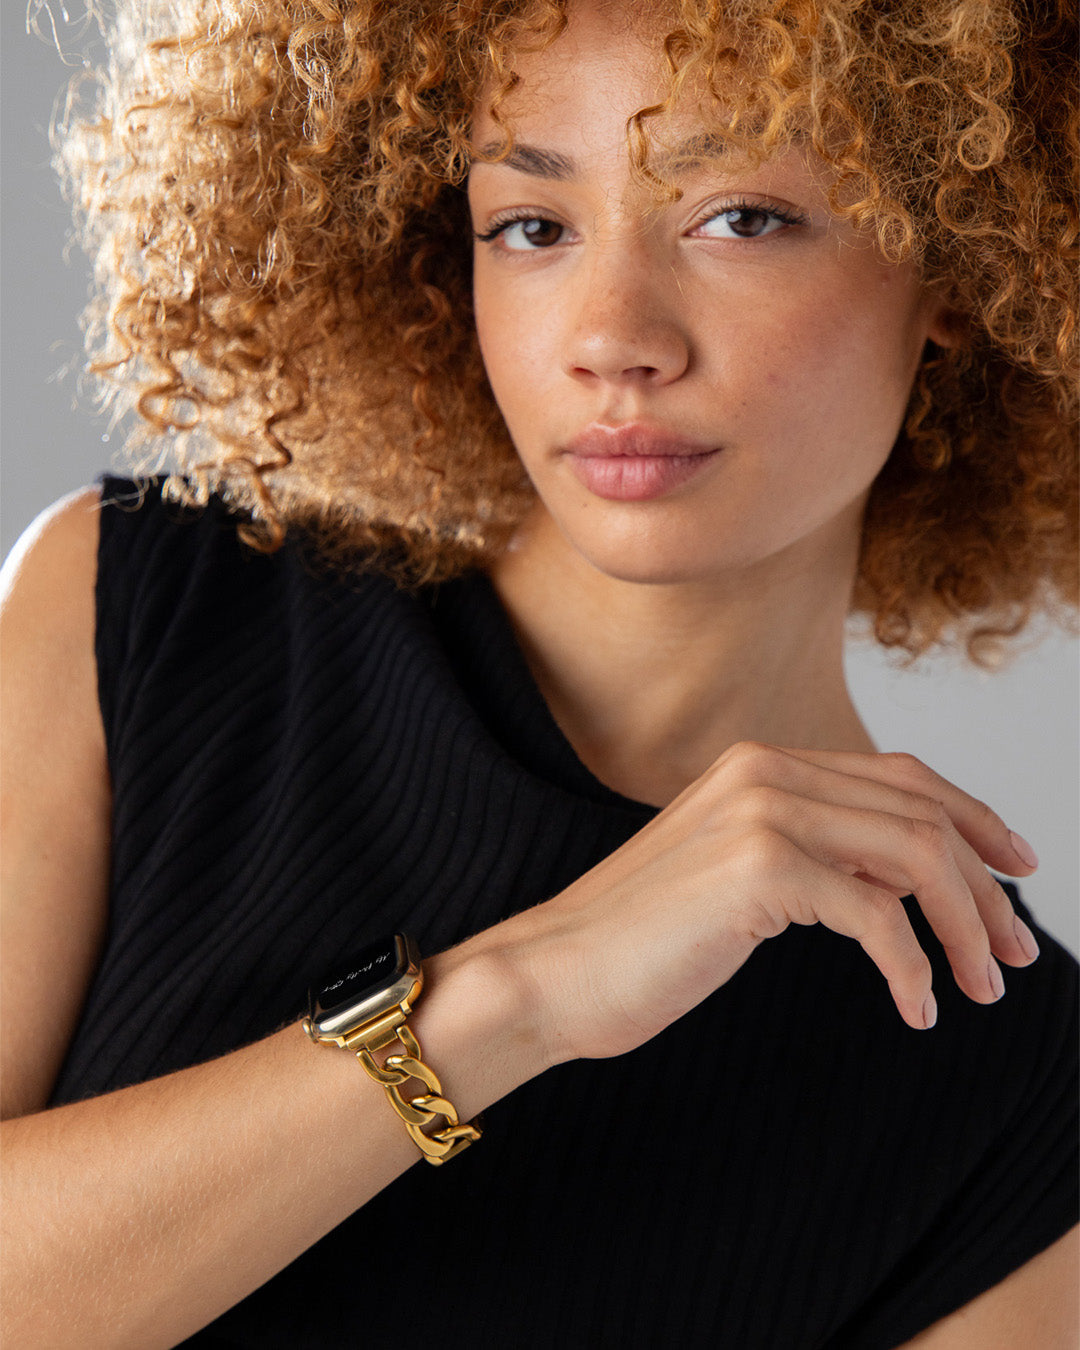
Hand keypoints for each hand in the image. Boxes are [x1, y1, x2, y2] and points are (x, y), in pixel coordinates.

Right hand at [500, 742, 1040, 1063]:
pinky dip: (911, 967)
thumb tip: (904, 877)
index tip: (1016, 870)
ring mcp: (758, 811)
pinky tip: (916, 1009)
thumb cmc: (640, 940)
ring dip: (965, 929)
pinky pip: (875, 915)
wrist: (553, 971)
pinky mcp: (755, 868)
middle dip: (985, 888)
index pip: (900, 775)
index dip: (974, 819)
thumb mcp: (739, 879)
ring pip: (915, 856)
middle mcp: (764, 769)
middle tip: (1012, 956)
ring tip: (981, 988)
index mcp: (759, 763)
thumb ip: (811, 854)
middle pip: (922, 813)